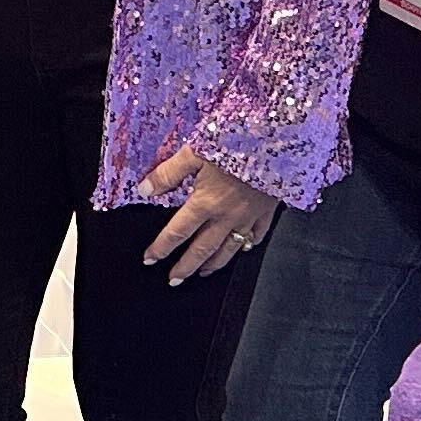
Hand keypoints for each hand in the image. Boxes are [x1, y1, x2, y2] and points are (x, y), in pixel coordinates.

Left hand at [137, 143, 276, 282]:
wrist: (275, 141)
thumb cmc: (236, 142)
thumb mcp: (194, 152)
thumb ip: (168, 173)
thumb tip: (144, 189)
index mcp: (206, 202)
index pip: (177, 232)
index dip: (161, 248)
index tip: (150, 259)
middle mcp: (226, 215)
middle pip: (202, 249)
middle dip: (186, 267)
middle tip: (175, 279)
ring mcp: (249, 216)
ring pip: (229, 248)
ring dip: (214, 264)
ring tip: (203, 272)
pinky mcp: (267, 210)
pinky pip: (258, 234)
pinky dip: (249, 245)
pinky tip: (244, 248)